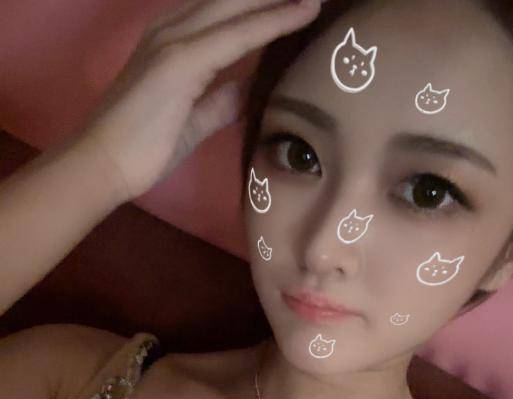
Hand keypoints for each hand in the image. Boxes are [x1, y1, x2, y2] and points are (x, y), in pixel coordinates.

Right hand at [73, 0, 326, 201]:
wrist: (103, 164)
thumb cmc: (144, 147)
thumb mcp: (196, 118)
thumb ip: (222, 99)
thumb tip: (249, 90)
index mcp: (174, 39)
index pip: (227, 10)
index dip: (263, 3)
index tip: (302, 0)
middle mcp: (173, 28)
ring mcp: (176, 40)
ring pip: (239, 4)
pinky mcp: (181, 60)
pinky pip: (239, 33)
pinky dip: (274, 20)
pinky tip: (305, 10)